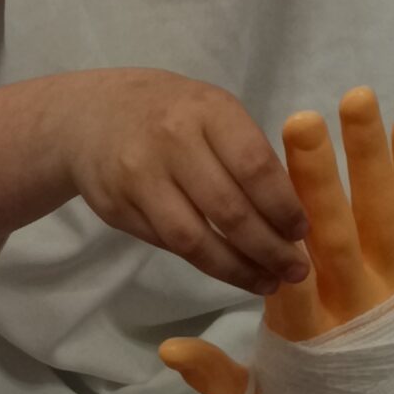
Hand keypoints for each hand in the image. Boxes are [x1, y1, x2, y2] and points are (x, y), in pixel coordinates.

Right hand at [56, 69, 309, 295]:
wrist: (90, 115)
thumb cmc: (171, 114)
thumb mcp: (212, 111)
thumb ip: (247, 153)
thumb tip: (290, 215)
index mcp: (207, 111)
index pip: (255, 166)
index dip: (283, 207)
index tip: (303, 233)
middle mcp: (171, 142)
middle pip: (228, 210)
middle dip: (268, 248)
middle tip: (295, 270)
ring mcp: (139, 177)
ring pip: (194, 239)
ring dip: (237, 268)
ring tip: (267, 282)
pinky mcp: (117, 208)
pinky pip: (168, 245)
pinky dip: (205, 263)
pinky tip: (229, 270)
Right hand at [160, 88, 393, 393]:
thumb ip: (215, 374)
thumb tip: (167, 348)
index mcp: (311, 335)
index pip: (292, 279)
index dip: (278, 235)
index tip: (262, 190)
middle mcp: (359, 305)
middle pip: (338, 233)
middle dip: (319, 177)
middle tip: (302, 122)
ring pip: (384, 212)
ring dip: (369, 154)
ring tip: (357, 99)